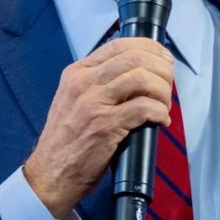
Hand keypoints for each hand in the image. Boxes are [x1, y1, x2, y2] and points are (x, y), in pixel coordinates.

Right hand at [24, 37, 173, 218]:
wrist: (49, 175)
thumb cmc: (66, 142)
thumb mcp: (73, 101)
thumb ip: (97, 84)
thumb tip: (136, 75)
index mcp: (76, 73)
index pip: (118, 45)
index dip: (149, 48)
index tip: (164, 58)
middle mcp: (83, 83)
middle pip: (135, 58)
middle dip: (162, 69)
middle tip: (170, 84)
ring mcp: (93, 104)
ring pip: (142, 79)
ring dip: (163, 91)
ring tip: (164, 105)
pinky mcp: (105, 127)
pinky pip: (144, 108)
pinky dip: (160, 113)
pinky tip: (161, 121)